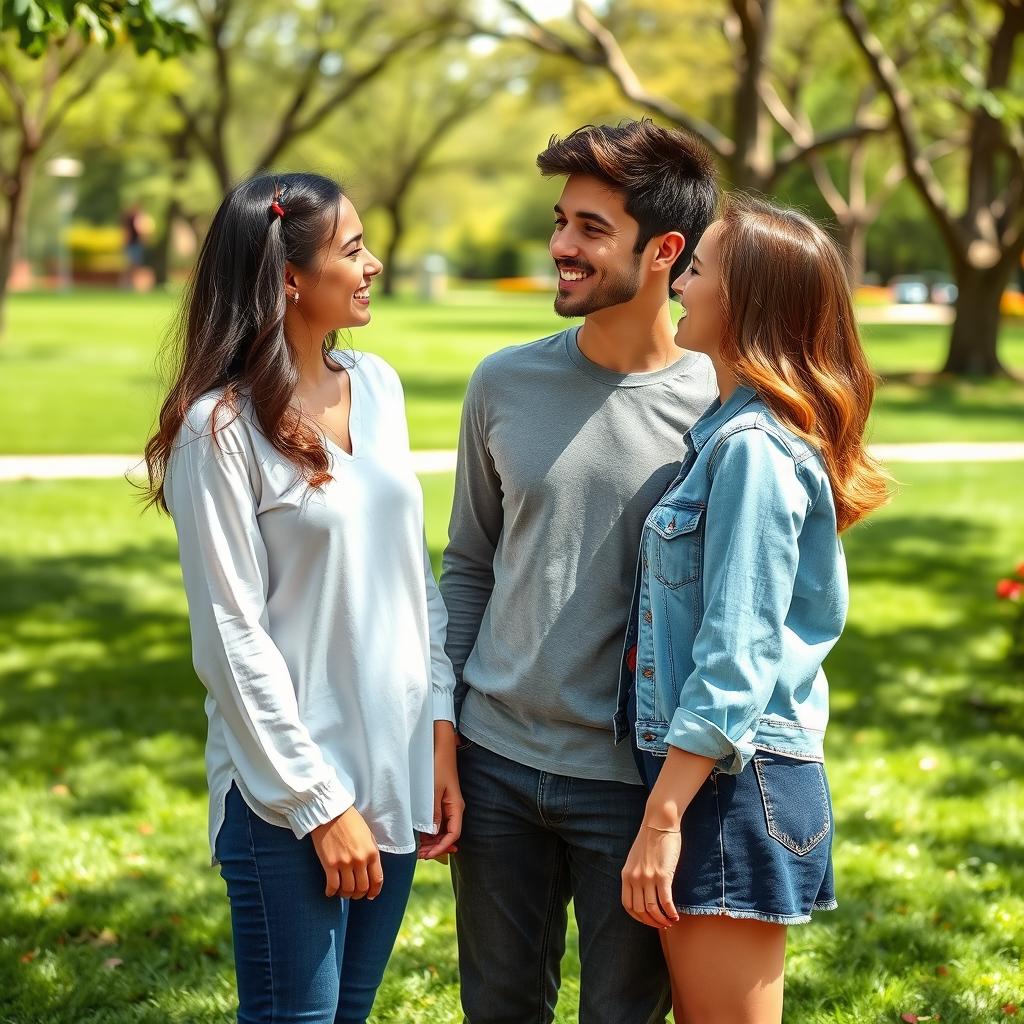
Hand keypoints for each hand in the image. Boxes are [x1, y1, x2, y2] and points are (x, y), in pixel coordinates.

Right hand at [311, 806, 381, 899]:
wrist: (331, 812)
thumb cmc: (350, 821)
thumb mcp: (368, 835)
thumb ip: (371, 853)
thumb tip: (371, 872)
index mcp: (372, 852)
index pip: (377, 879)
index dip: (375, 891)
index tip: (371, 896)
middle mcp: (360, 860)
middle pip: (362, 888)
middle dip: (359, 894)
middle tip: (354, 894)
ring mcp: (345, 863)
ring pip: (348, 890)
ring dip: (345, 894)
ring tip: (342, 892)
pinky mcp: (330, 864)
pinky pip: (333, 886)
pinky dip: (331, 892)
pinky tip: (330, 892)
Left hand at [418, 721, 463, 861]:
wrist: (440, 746)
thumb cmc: (437, 766)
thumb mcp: (432, 791)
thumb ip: (432, 812)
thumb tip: (433, 833)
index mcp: (456, 807)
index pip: (453, 834)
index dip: (441, 847)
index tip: (427, 855)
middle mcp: (454, 808)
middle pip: (448, 835)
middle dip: (436, 847)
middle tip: (420, 855)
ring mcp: (448, 805)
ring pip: (443, 829)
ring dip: (432, 840)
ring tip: (418, 848)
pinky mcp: (441, 801)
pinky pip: (438, 821)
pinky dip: (430, 830)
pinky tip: (420, 835)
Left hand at [621, 822, 681, 929]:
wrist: (659, 822)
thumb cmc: (650, 839)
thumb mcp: (635, 858)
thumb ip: (636, 874)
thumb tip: (642, 891)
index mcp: (626, 875)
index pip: (628, 905)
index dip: (638, 917)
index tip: (648, 920)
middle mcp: (635, 878)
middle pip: (640, 910)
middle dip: (651, 922)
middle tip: (662, 924)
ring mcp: (648, 878)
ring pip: (653, 909)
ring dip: (662, 920)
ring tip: (670, 921)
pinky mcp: (663, 875)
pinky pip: (666, 901)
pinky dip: (671, 912)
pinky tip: (676, 915)